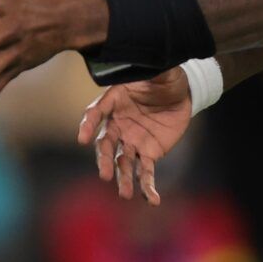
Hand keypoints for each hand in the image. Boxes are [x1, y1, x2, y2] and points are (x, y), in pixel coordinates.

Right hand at [75, 69, 192, 204]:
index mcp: (113, 101)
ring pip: (122, 162)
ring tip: (125, 194)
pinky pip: (145, 172)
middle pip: (105, 144)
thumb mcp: (159, 70)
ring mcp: (132, 141)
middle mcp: (118, 124)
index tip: (81, 137)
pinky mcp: (149, 153)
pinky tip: (152, 200)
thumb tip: (149, 61)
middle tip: (104, 174)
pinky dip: (147, 187)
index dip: (87, 125)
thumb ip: (152, 70)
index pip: (94, 113)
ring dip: (122, 178)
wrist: (181, 92)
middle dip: (104, 159)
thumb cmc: (163, 77)